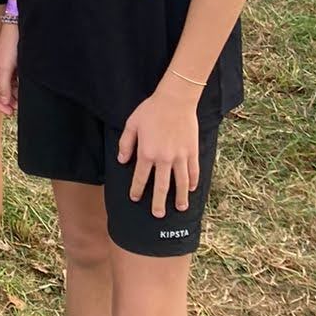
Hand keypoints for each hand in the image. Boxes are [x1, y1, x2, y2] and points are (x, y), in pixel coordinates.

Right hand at [0, 22, 17, 115]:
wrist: (19, 30)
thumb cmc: (9, 45)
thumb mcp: (5, 67)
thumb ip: (4, 85)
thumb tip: (3, 101)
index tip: (9, 112)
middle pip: (1, 93)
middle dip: (9, 102)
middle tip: (18, 109)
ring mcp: (8, 70)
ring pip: (10, 88)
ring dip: (15, 96)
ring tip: (23, 101)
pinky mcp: (17, 67)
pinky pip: (17, 82)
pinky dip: (20, 88)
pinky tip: (25, 90)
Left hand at [118, 85, 199, 216]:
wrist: (175, 99)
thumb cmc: (151, 110)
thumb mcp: (132, 124)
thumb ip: (126, 144)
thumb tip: (121, 161)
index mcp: (147, 153)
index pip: (141, 177)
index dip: (137, 189)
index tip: (135, 198)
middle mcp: (164, 158)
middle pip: (162, 186)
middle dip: (159, 203)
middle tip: (158, 215)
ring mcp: (180, 156)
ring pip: (181, 182)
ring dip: (180, 197)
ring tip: (180, 208)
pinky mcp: (193, 151)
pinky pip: (194, 171)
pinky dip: (194, 181)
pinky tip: (192, 189)